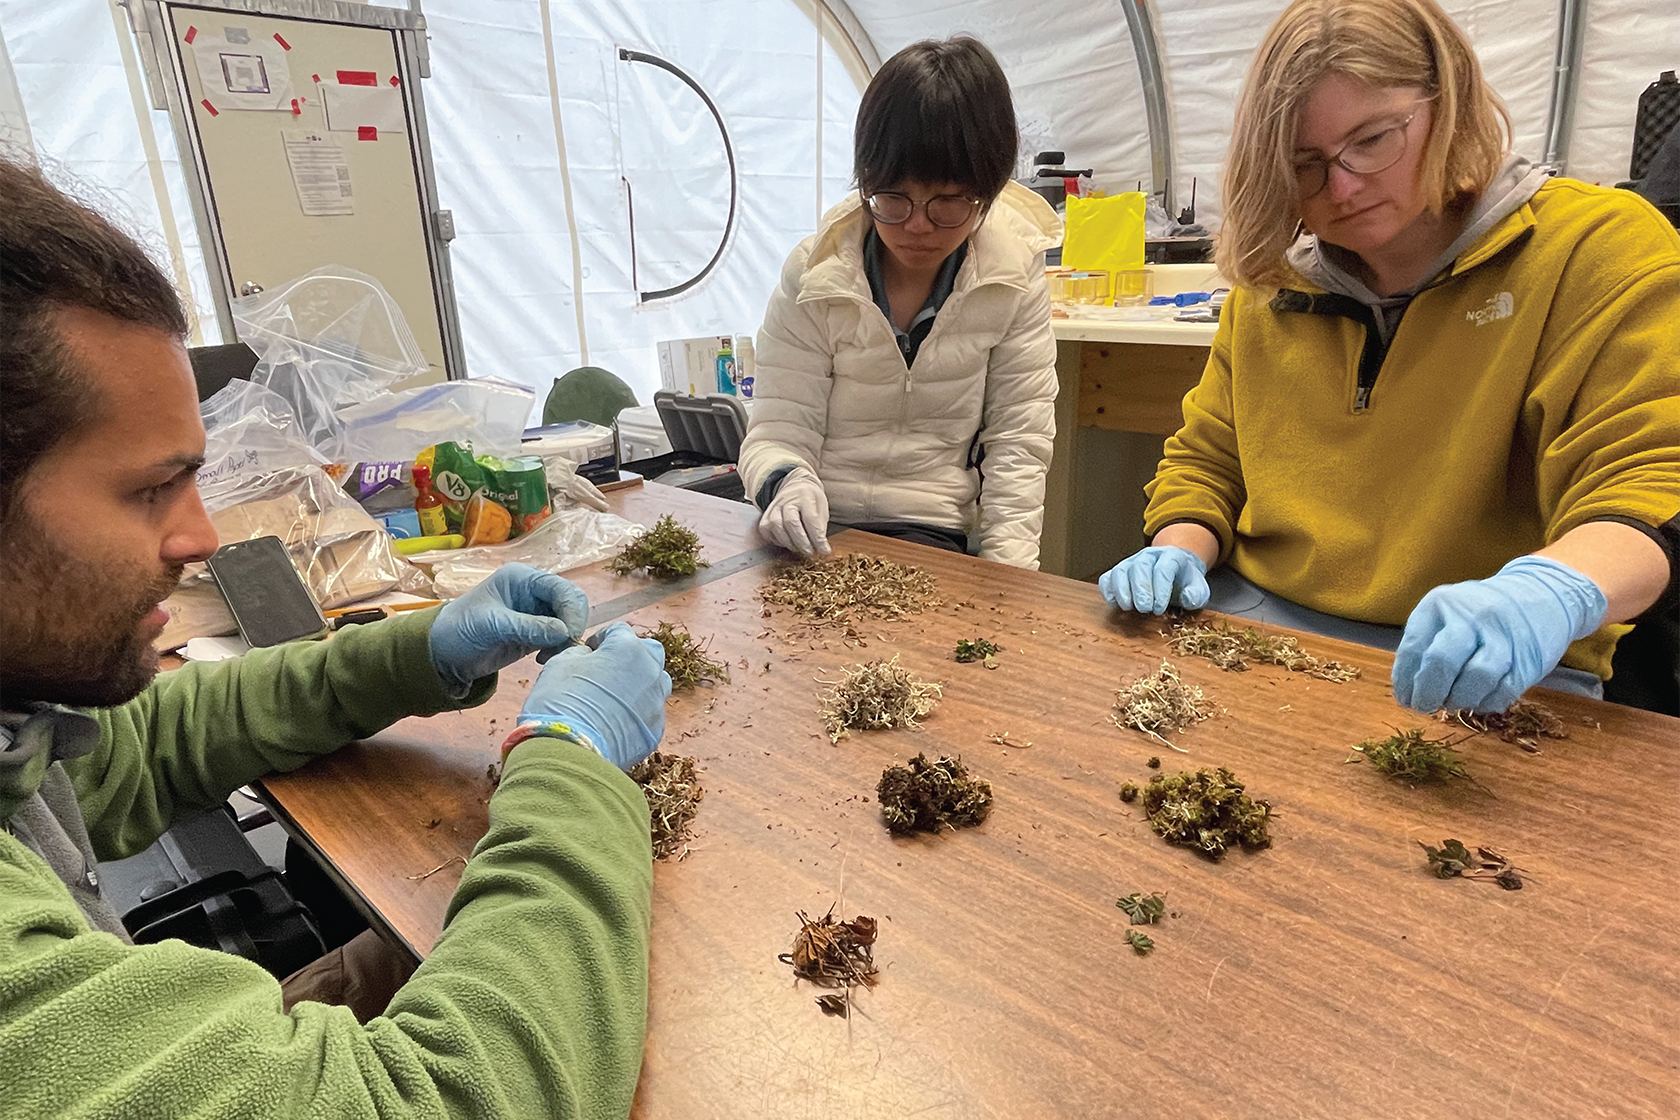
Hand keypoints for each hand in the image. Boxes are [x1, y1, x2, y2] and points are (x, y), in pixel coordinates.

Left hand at [429, 563, 589, 695]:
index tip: (569, 635)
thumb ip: (528, 627)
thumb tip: (564, 631)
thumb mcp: (492, 626)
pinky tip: (543, 659)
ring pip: (569, 622)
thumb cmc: (460, 630)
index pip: (561, 588)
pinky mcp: (537, 633)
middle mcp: (534, 592)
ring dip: (567, 640)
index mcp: (522, 578)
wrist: (444, 654)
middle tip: (563, 649)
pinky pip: (561, 637)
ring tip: (549, 657)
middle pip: (571, 603)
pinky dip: (560, 648)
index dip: (571, 610)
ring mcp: (537, 612)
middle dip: (572, 625)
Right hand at [518, 622, 670, 770]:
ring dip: (640, 684)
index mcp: (627, 648)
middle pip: (649, 652)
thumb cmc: (560, 702)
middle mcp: (650, 671)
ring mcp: (656, 703)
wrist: (569, 751)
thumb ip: (579, 653)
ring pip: (656, 683)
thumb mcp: (560, 664)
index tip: (590, 650)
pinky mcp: (654, 731)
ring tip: (614, 697)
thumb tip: (588, 656)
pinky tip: (616, 723)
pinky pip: (649, 714)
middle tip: (608, 669)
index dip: (602, 638)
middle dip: (631, 655)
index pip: (620, 631)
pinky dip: (637, 714)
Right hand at [759, 466, 830, 555]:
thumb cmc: (810, 499)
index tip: (824, 550)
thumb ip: (820, 526)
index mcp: (804, 496)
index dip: (817, 537)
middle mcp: (786, 500)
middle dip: (802, 541)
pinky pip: (767, 531)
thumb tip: (821, 546)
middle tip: (810, 552)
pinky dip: (777, 541)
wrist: (794, 486)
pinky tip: (787, 543)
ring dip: (789, 542)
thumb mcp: (821, 507)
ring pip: (777, 527)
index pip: (810, 518)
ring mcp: (773, 508)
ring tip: (799, 549)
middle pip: (791, 522)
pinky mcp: (765, 517)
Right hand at [1098, 546, 1209, 613]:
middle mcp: (1149, 556)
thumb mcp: (1199, 588)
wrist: (1175, 569)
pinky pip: (1107, 577)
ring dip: (1122, 590)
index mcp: (1171, 557)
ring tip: (1128, 608)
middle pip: (1140, 567)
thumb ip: (1197, 594)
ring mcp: (1131, 562)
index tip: (1159, 609)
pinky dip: (1108, 590)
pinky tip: (1115, 603)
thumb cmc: (1185, 581)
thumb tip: (1187, 598)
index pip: (1163, 569)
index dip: (1160, 589)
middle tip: (1144, 609)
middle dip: (1140, 590)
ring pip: (1120, 571)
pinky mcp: (1119, 571)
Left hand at [1392, 555, 1607, 712]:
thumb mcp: (1446, 612)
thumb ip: (1425, 644)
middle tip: (1423, 705)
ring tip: (1452, 702)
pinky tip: (1477, 700)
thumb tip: (1408, 690)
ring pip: (1475, 678)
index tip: (1404, 698)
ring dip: (1458, 700)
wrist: (1543, 596)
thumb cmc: (1479, 612)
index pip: (1414, 648)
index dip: (1405, 680)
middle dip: (1427, 692)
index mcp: (1441, 604)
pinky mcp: (1528, 660)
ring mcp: (1503, 637)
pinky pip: (1503, 691)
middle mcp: (1472, 617)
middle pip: (1442, 662)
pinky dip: (1485, 703)